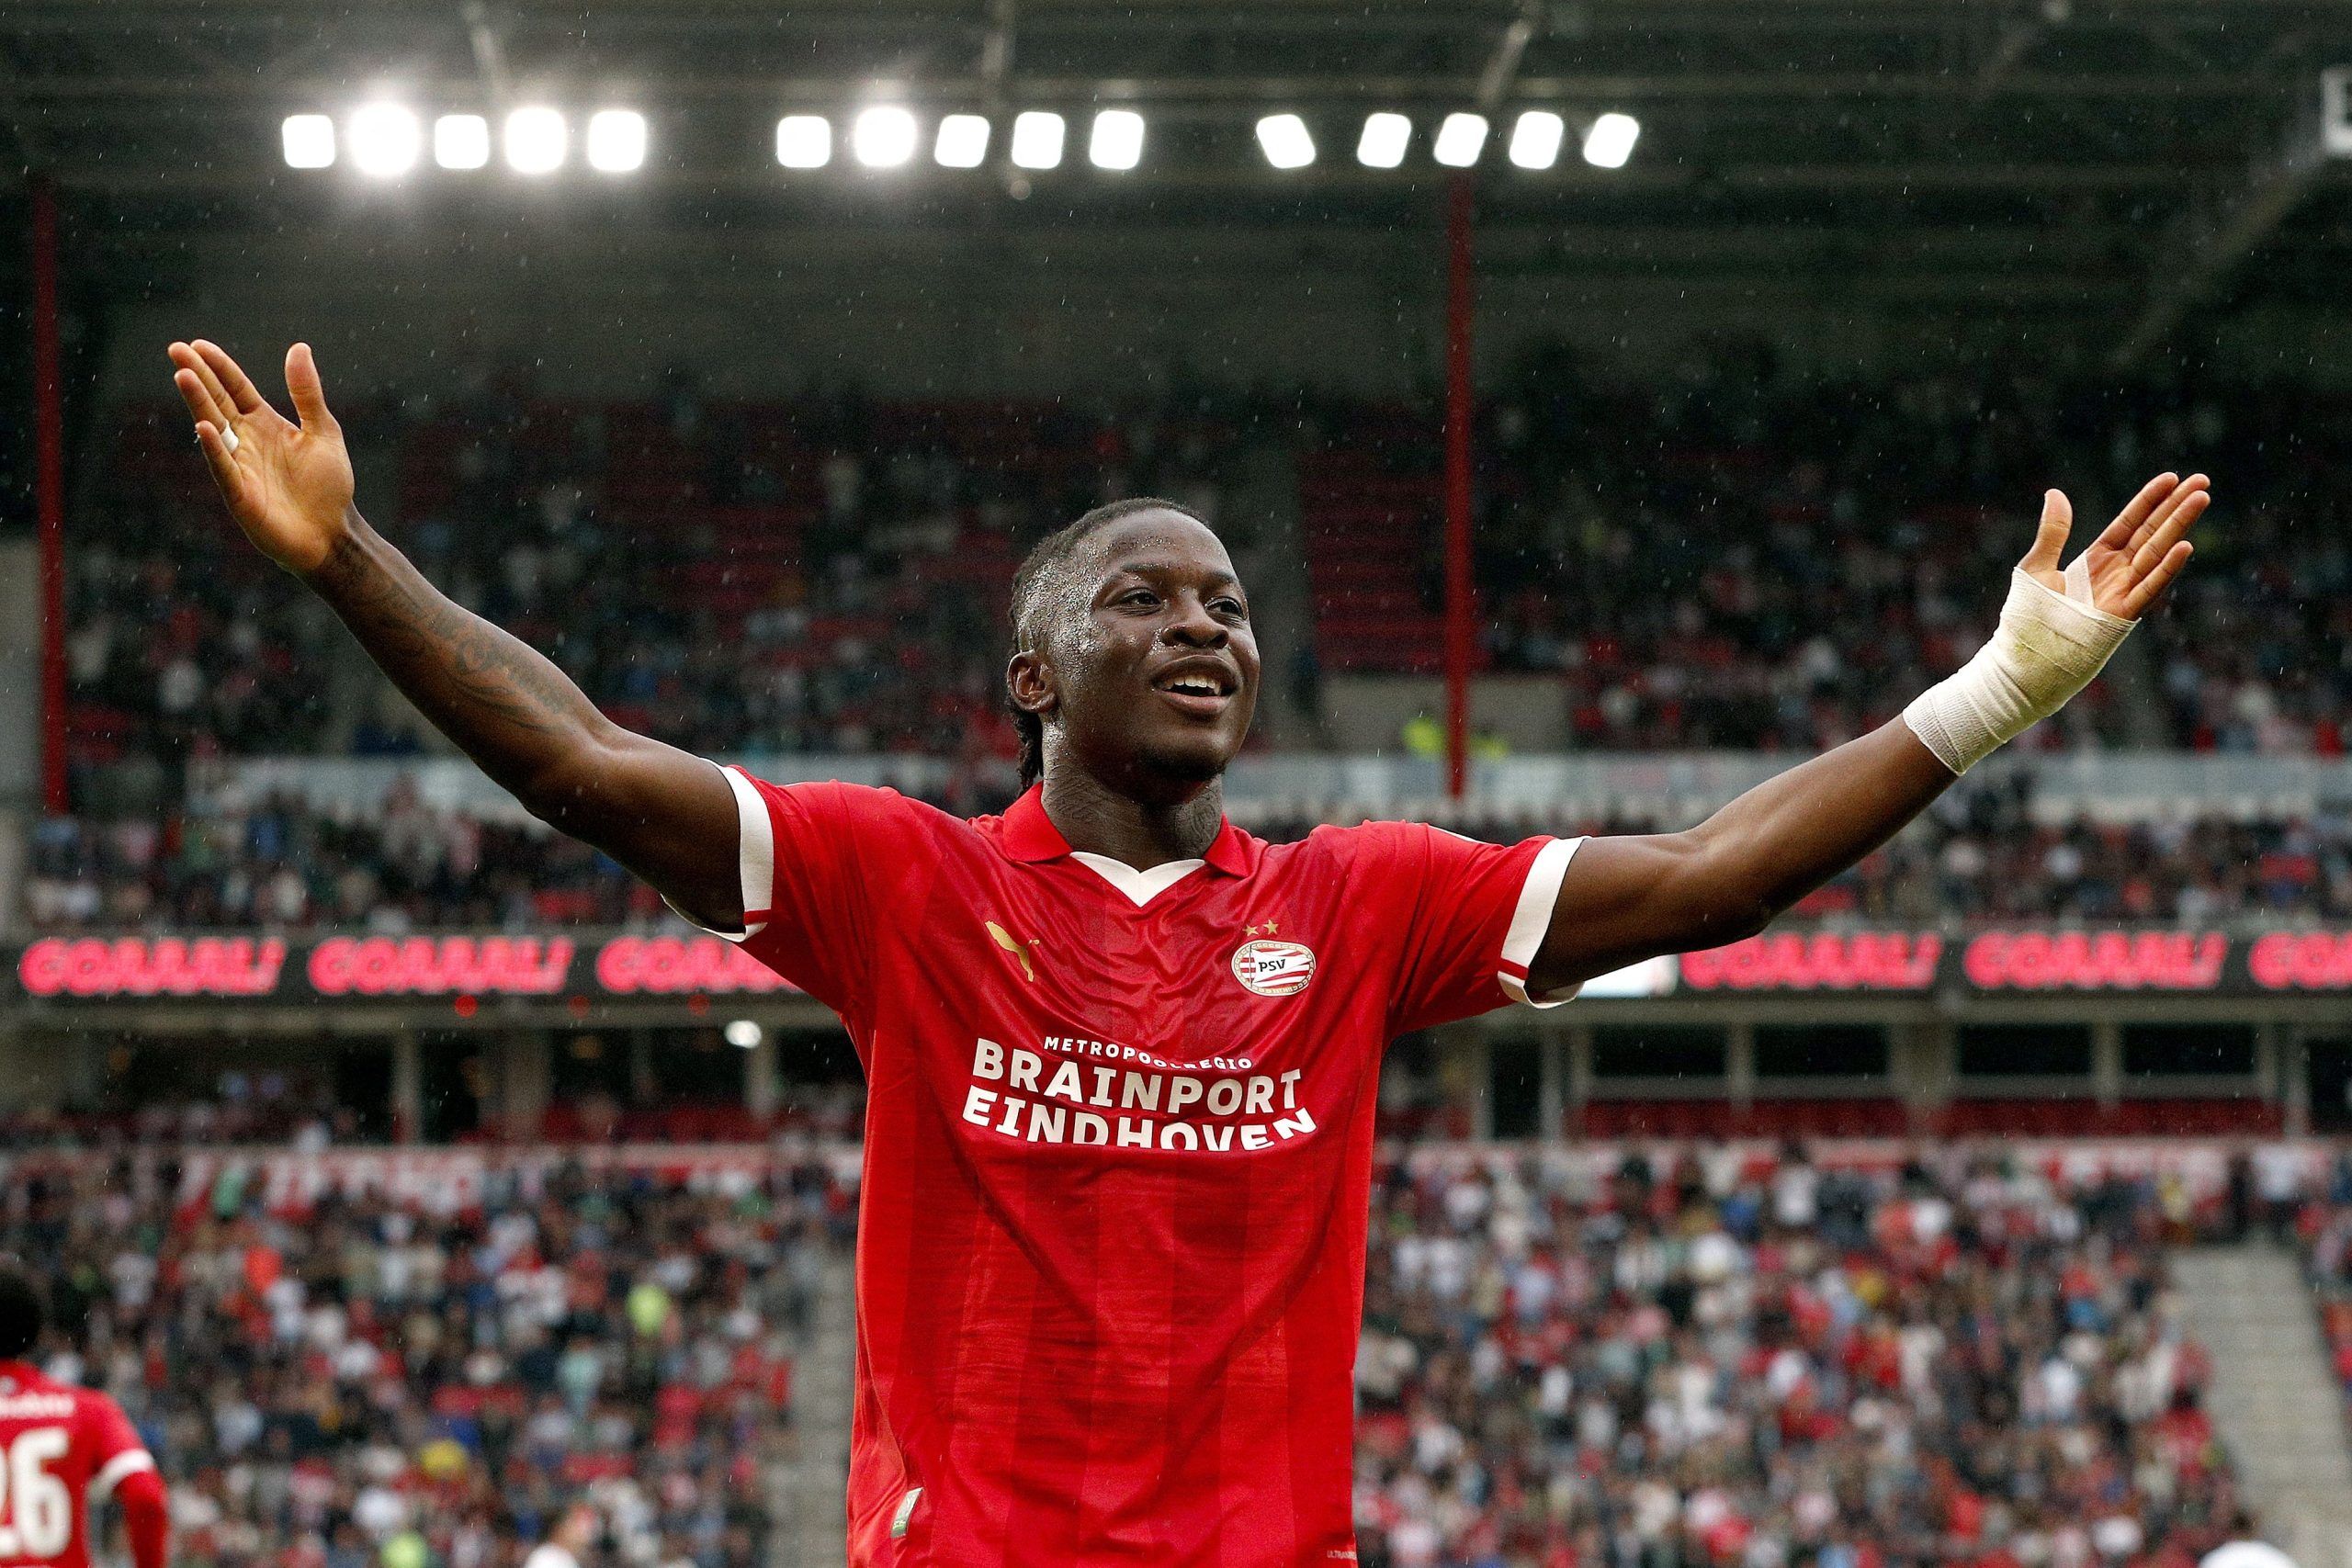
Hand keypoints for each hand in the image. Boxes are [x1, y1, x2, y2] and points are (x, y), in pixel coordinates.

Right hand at [168, 339, 354, 575]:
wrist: (332, 534)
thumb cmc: (328, 486)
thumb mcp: (323, 432)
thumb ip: (307, 393)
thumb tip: (298, 347)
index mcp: (265, 424)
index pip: (236, 389)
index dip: (218, 367)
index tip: (197, 344)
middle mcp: (247, 442)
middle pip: (217, 403)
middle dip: (197, 376)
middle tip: (175, 349)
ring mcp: (239, 467)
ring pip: (214, 429)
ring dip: (198, 404)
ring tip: (183, 376)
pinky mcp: (240, 495)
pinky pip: (223, 468)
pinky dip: (214, 449)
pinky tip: (203, 428)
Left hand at [2018, 471, 2207, 619]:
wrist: (2027, 658)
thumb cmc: (2030, 617)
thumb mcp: (2038, 566)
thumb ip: (2052, 532)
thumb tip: (2055, 492)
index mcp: (2096, 560)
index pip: (2130, 523)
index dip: (2150, 500)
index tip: (2171, 477)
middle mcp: (2115, 574)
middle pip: (2151, 533)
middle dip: (2176, 507)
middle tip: (2203, 480)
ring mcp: (2122, 593)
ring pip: (2157, 553)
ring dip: (2179, 526)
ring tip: (2201, 499)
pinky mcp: (2122, 615)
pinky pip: (2148, 588)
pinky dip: (2167, 569)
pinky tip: (2186, 546)